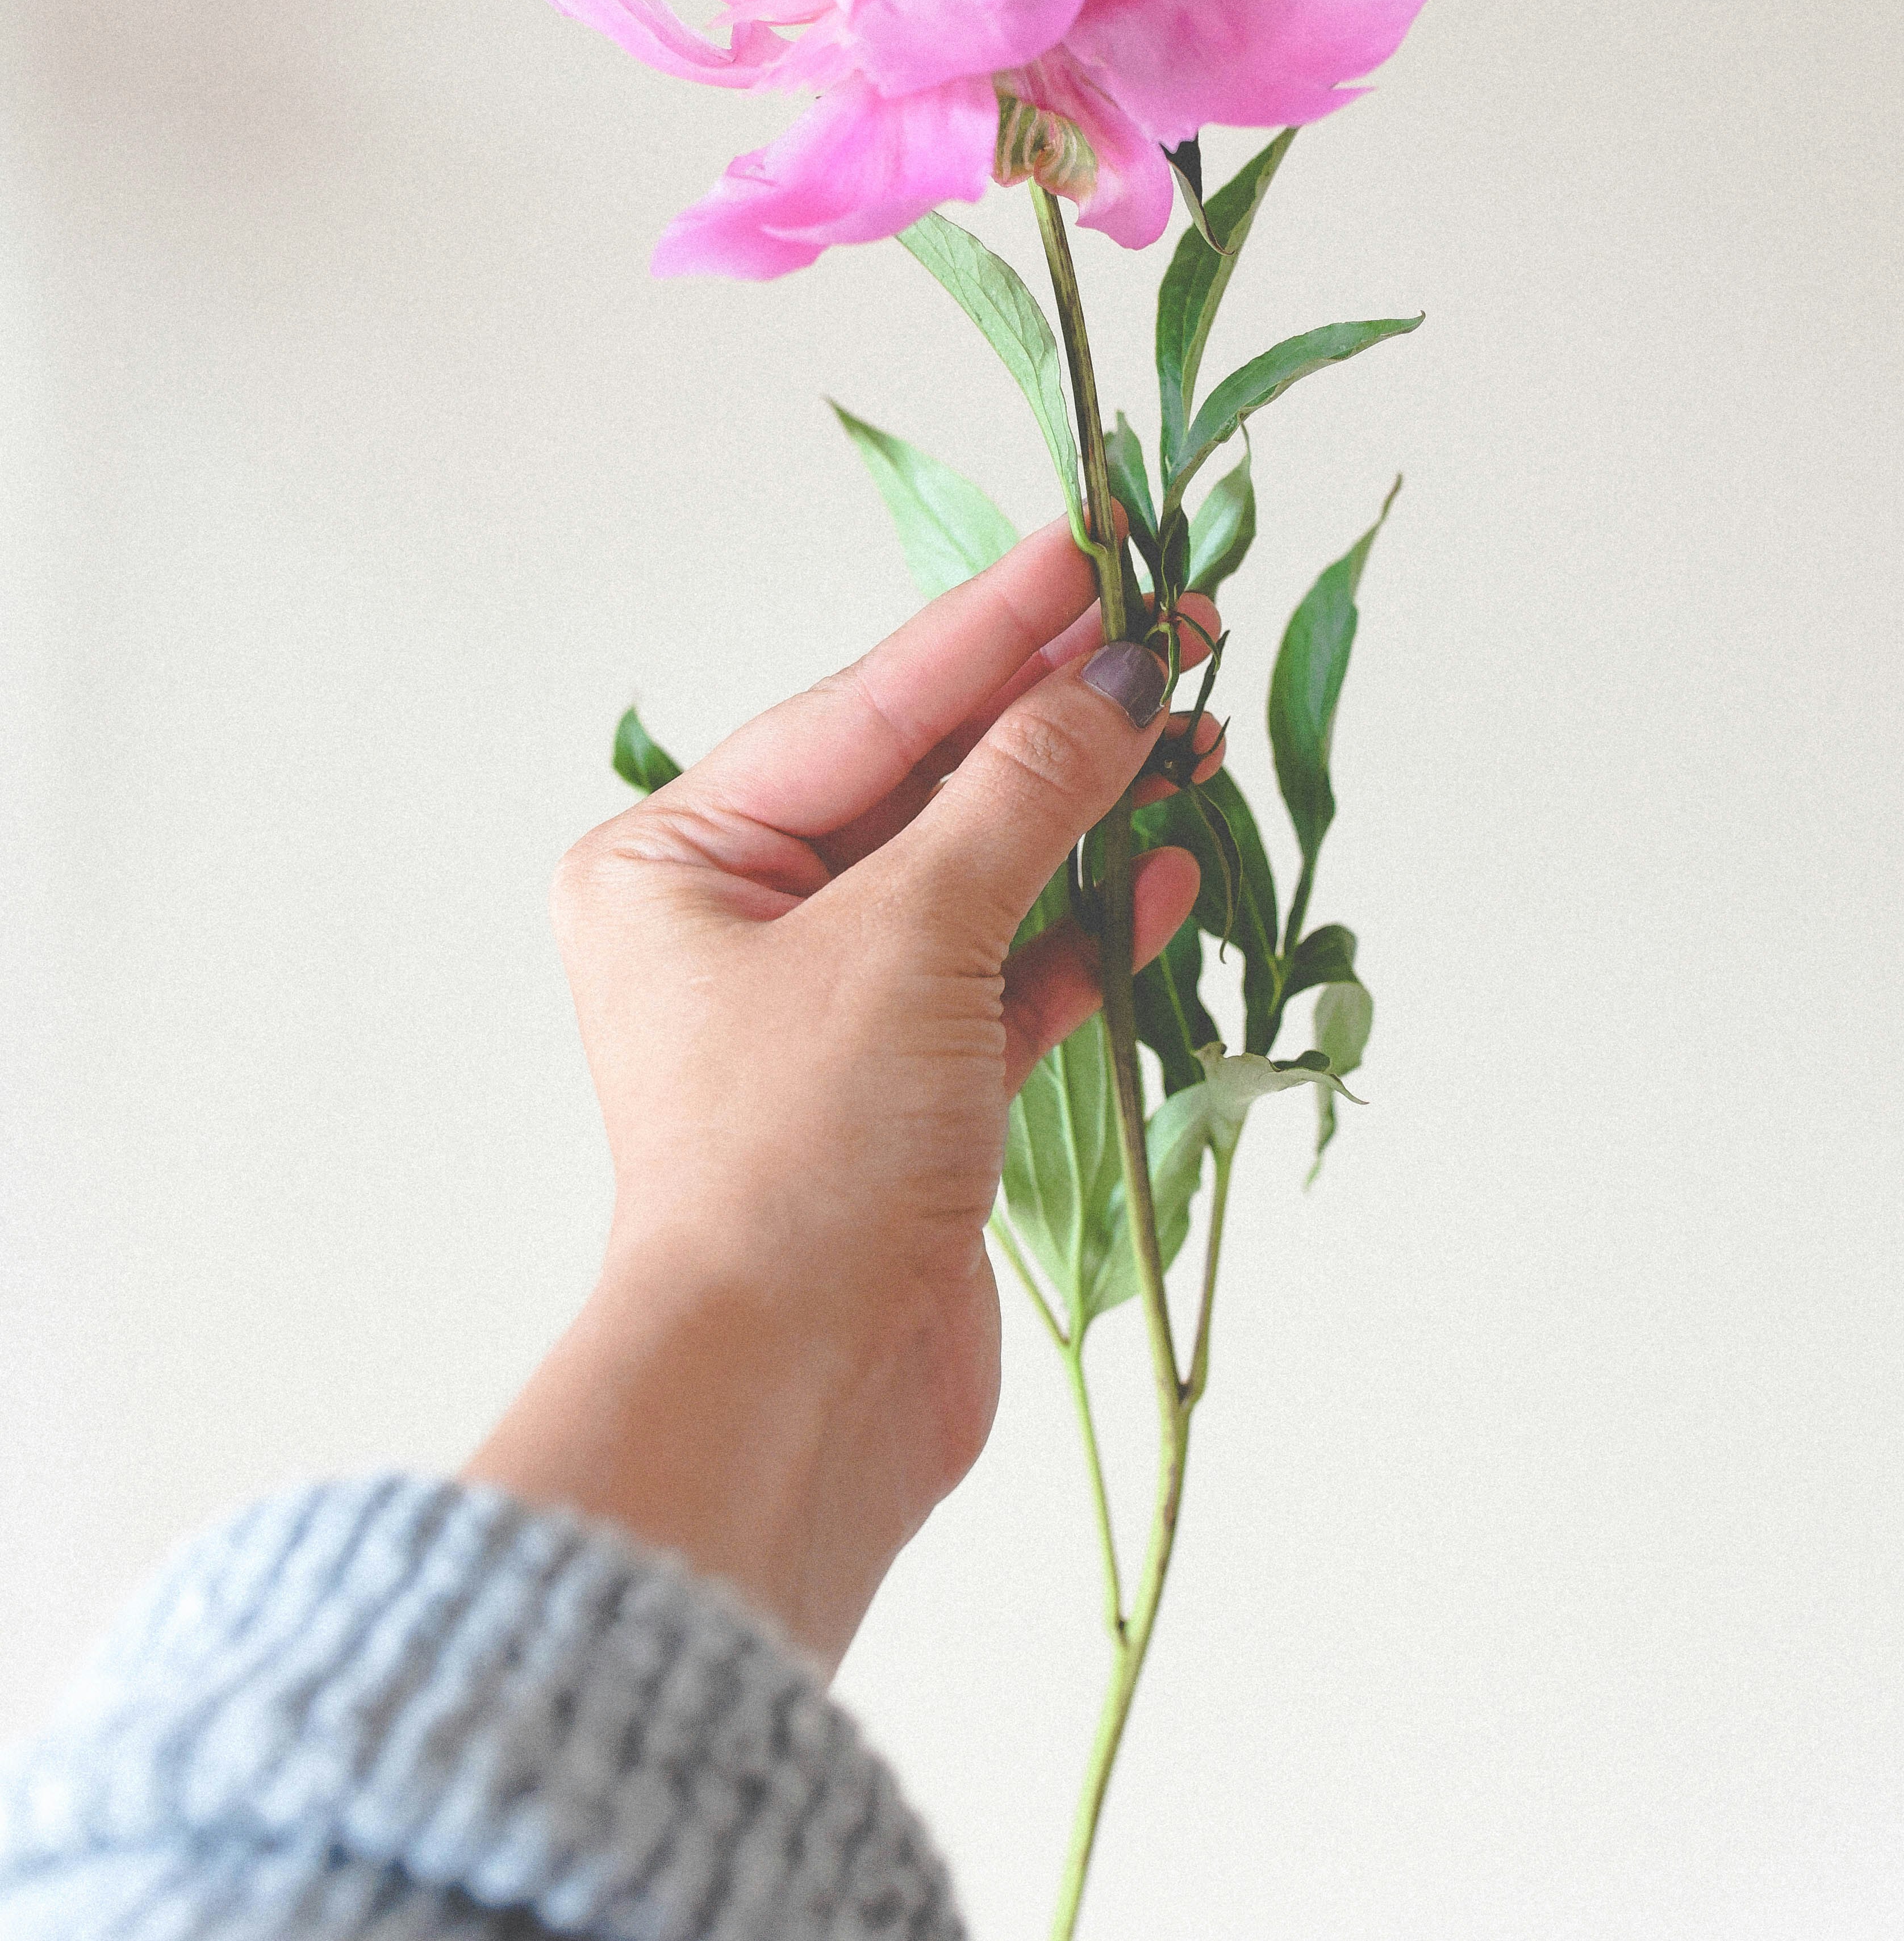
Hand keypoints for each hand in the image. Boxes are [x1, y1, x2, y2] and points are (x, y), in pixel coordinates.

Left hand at [465, 521, 1220, 1667]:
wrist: (793, 1395)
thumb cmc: (796, 1158)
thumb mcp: (911, 935)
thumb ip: (1019, 794)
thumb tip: (1109, 680)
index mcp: (674, 864)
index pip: (861, 708)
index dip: (985, 626)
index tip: (1089, 545)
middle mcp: (736, 927)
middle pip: (920, 780)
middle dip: (1049, 713)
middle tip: (1174, 623)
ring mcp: (826, 1013)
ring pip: (975, 874)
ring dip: (1084, 812)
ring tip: (1192, 731)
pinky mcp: (907, 1096)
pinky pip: (1006, 976)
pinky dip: (1083, 928)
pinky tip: (1164, 867)